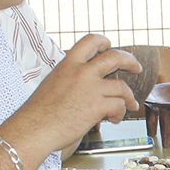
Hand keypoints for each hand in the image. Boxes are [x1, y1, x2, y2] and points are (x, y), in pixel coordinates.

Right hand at [9, 35, 140, 152]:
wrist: (33, 128)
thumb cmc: (38, 113)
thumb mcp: (53, 84)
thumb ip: (70, 79)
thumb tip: (86, 87)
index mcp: (67, 64)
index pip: (90, 41)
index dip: (104, 42)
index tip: (110, 47)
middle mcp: (81, 72)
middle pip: (114, 57)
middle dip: (130, 61)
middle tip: (137, 68)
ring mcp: (90, 88)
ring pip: (122, 86)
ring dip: (129, 97)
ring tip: (130, 105)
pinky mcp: (97, 106)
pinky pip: (119, 105)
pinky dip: (119, 114)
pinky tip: (113, 120)